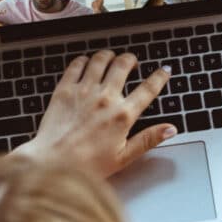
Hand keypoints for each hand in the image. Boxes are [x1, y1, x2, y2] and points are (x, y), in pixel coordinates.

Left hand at [18, 51, 175, 176]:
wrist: (51, 164)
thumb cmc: (86, 166)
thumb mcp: (123, 157)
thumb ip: (148, 140)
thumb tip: (170, 129)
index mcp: (122, 115)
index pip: (148, 89)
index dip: (160, 77)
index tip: (164, 71)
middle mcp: (105, 98)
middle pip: (123, 65)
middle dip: (131, 59)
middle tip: (132, 61)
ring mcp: (84, 91)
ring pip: (100, 60)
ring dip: (108, 56)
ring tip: (110, 58)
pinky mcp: (65, 90)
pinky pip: (76, 65)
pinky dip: (84, 60)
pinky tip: (86, 63)